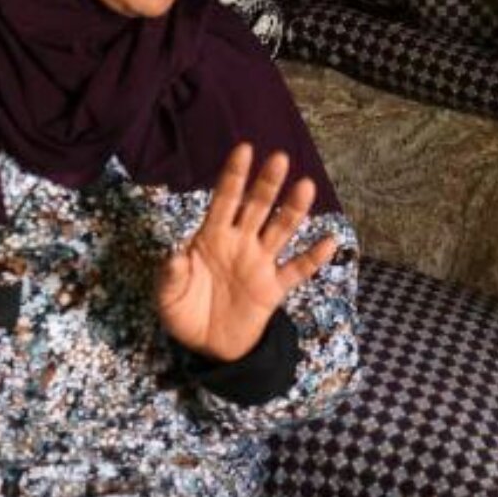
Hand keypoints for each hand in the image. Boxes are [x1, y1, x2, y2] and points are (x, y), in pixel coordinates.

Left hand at [160, 144, 338, 361]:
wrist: (207, 346)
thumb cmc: (185, 312)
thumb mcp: (168, 297)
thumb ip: (171, 276)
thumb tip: (175, 256)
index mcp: (212, 237)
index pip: (224, 200)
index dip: (234, 176)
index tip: (244, 149)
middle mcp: (240, 243)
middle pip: (256, 208)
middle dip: (267, 184)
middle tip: (279, 159)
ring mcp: (259, 264)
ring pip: (280, 231)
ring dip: (293, 210)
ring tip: (306, 187)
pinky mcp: (273, 289)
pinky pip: (297, 270)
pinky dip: (313, 258)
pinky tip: (330, 242)